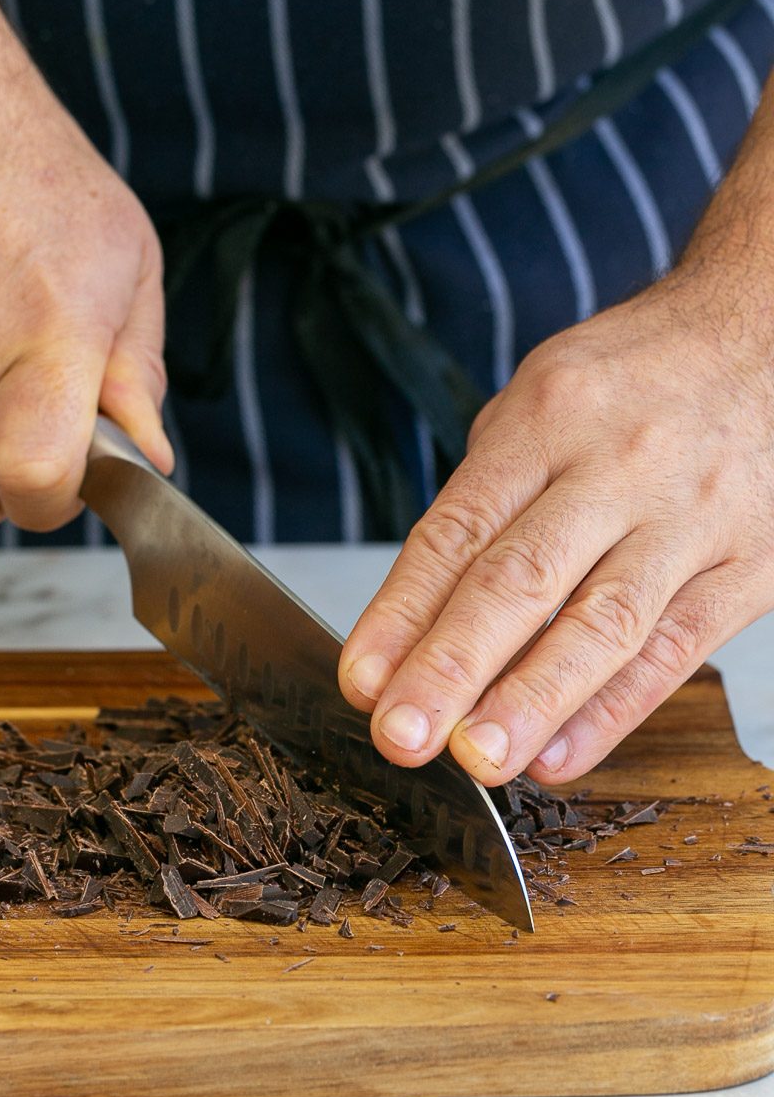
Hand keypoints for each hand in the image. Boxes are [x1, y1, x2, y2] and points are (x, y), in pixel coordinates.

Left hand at [338, 254, 773, 786]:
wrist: (768, 337)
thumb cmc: (633, 381)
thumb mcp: (540, 403)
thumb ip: (486, 501)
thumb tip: (415, 623)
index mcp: (548, 419)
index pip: (460, 528)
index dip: (405, 611)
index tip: (363, 679)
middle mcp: (617, 469)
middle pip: (522, 579)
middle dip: (453, 665)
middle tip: (402, 734)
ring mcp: (689, 520)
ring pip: (602, 624)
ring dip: (531, 701)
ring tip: (476, 760)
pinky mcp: (750, 566)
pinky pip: (675, 649)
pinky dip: (613, 711)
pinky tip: (558, 754)